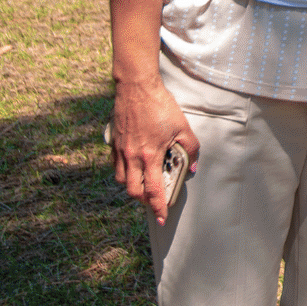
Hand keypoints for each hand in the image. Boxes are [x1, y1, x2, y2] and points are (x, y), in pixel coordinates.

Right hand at [110, 79, 198, 226]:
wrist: (136, 87)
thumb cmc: (160, 106)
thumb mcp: (183, 127)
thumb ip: (190, 149)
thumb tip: (192, 168)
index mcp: (150, 155)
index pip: (153, 190)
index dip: (158, 207)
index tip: (161, 218)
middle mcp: (132, 156)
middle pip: (133, 191)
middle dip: (144, 201)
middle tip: (154, 201)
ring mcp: (120, 150)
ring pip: (122, 180)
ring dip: (133, 187)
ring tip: (144, 185)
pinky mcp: (114, 142)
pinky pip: (116, 166)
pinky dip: (124, 173)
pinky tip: (133, 169)